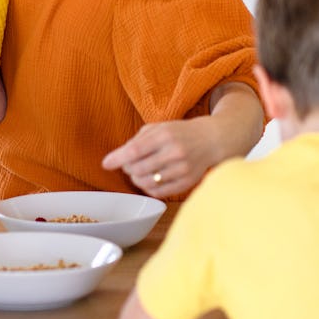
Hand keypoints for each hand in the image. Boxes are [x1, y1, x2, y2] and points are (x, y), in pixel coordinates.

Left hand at [101, 117, 223, 198]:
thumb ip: (139, 139)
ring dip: (137, 179)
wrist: (213, 139)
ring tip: (138, 172)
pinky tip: (150, 180)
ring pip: (148, 183)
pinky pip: (160, 192)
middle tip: (128, 165)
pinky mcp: (188, 182)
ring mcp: (183, 168)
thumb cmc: (180, 132)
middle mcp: (175, 152)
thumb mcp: (160, 127)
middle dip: (128, 169)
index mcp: (165, 135)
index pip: (135, 150)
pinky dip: (149, 188)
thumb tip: (118, 156)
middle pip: (139, 169)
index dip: (118, 158)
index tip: (106, 164)